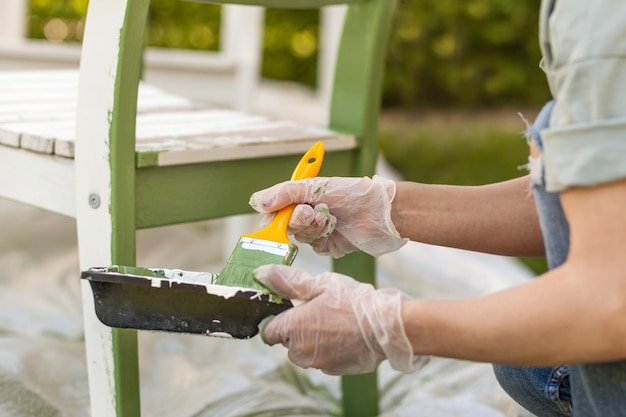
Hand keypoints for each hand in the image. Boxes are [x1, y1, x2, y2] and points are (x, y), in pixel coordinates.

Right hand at [249, 175, 407, 257]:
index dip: (272, 216)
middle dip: (298, 219)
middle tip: (311, 212)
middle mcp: (306, 213)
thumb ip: (285, 193)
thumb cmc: (350, 192)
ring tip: (330, 218)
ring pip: (300, 237)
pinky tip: (335, 228)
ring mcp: (316, 230)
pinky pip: (314, 247)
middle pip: (284, 225)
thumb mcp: (315, 186)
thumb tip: (258, 201)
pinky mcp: (327, 245)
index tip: (273, 217)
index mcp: (301, 196)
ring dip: (314, 227)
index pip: (274, 210)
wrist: (379, 212)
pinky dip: (323, 237)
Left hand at [255, 264, 428, 374]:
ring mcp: (318, 363)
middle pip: (286, 343)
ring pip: (304, 353)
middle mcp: (301, 350)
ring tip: (333, 323)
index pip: (268, 331)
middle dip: (296, 329)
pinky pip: (321, 360)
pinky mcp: (334, 371)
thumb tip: (261, 274)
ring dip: (311, 341)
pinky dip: (327, 350)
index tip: (290, 309)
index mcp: (294, 327)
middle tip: (317, 312)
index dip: (278, 319)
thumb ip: (288, 281)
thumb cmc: (355, 302)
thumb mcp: (320, 284)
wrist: (387, 327)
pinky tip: (343, 335)